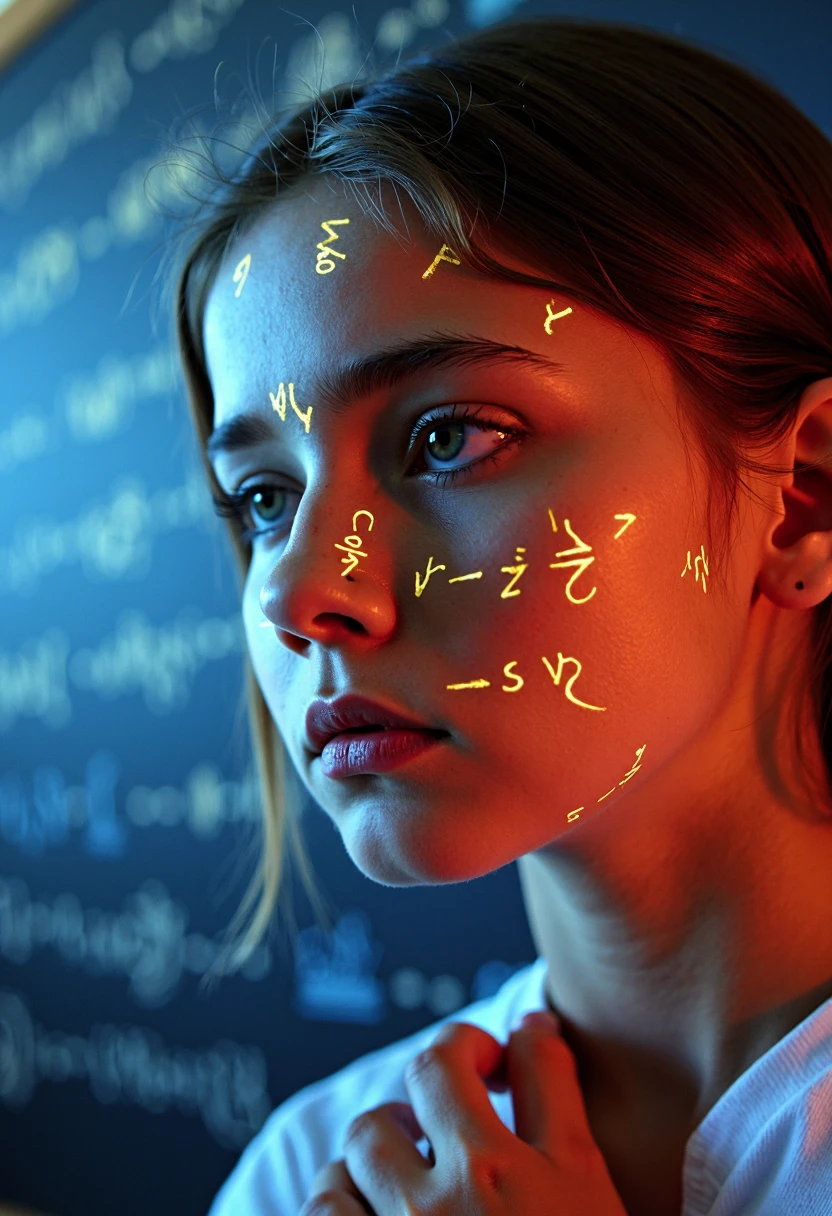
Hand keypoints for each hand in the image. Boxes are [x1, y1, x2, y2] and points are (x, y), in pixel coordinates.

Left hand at [299, 1010, 627, 1214]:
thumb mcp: (593, 1191)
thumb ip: (562, 1104)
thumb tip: (534, 1020)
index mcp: (528, 1172)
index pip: (514, 1055)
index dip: (500, 1041)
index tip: (505, 1060)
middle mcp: (462, 1195)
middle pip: (427, 1073)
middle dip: (441, 1080)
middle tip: (457, 1121)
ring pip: (365, 1135)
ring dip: (385, 1146)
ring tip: (412, 1178)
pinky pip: (323, 1202)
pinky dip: (342, 1199)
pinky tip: (373, 1214)